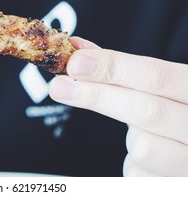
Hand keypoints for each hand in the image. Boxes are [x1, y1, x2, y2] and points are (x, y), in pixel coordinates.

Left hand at [49, 37, 187, 175]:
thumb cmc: (174, 112)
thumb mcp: (157, 87)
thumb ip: (120, 69)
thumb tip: (77, 52)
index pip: (156, 76)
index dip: (113, 67)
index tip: (76, 62)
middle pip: (146, 110)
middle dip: (97, 96)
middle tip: (60, 87)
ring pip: (143, 146)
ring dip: (130, 137)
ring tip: (143, 133)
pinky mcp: (177, 184)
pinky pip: (138, 172)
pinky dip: (133, 161)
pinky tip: (151, 155)